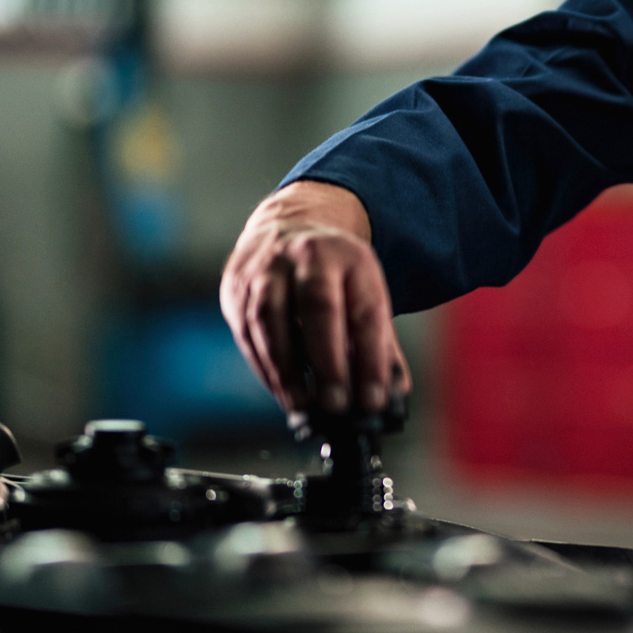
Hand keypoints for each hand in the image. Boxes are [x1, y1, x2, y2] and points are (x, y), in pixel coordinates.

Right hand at [220, 180, 410, 412]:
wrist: (287, 228)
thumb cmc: (333, 275)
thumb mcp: (364, 293)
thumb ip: (381, 344)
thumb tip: (395, 393)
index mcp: (352, 257)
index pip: (366, 311)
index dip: (372, 359)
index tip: (375, 399)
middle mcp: (308, 254)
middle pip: (318, 307)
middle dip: (328, 361)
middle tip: (336, 405)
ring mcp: (267, 266)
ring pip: (271, 318)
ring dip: (286, 369)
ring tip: (302, 404)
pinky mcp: (237, 285)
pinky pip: (246, 330)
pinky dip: (264, 365)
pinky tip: (280, 388)